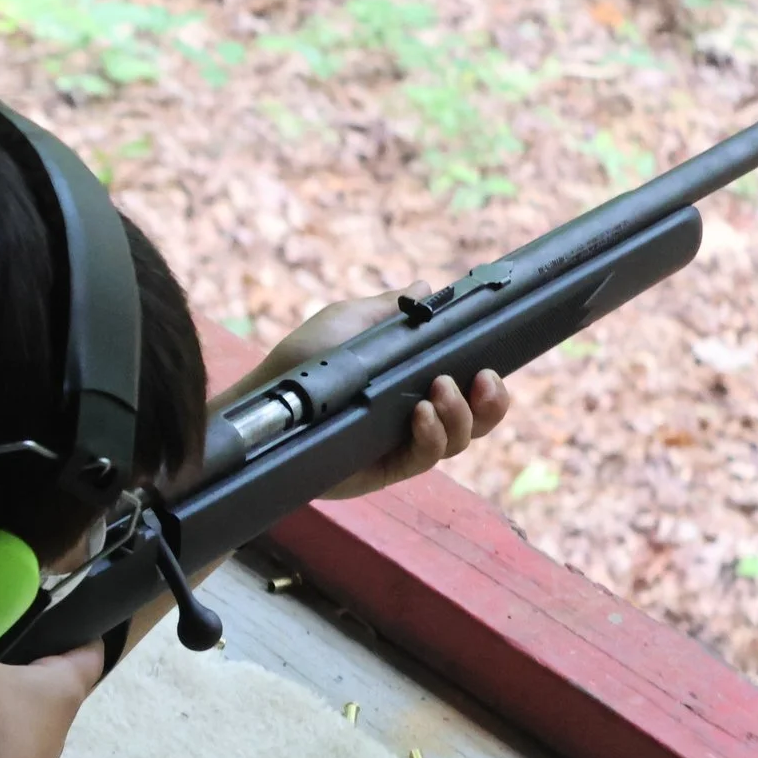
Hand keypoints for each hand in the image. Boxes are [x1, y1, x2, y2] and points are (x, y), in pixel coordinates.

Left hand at [231, 287, 512, 501]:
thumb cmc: (303, 360)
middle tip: (482, 379)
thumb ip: (390, 309)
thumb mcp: (349, 321)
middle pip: (477, 422)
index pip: (469, 389)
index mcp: (414, 383)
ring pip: (457, 442)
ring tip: (439, 389)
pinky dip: (432, 436)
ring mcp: (401, 445)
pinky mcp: (383, 469)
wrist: (265, 398)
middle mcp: (415, 416)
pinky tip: (420, 414)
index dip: (490, 385)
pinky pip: (424, 459)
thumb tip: (428, 289)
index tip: (492, 366)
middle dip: (492, 404)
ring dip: (460, 415)